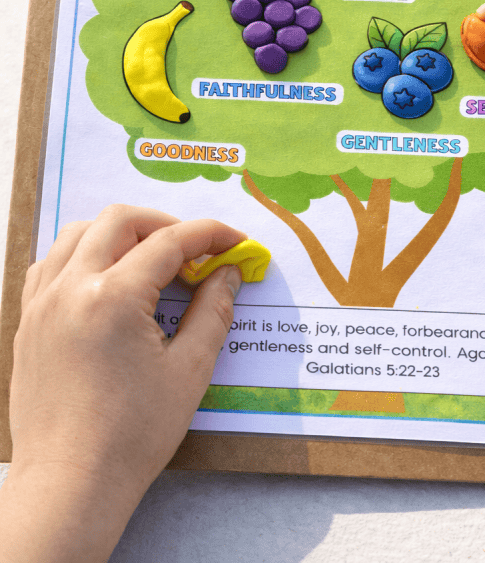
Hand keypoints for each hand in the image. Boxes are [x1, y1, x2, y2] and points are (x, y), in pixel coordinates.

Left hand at [1, 204, 245, 561]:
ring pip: (79, 233)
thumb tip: (229, 272)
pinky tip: (105, 278)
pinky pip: (50, 263)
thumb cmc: (131, 436)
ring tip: (150, 260)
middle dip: (165, 225)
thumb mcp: (188, 371)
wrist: (70, 483)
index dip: (210, 235)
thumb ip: (213, 311)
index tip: (236, 242)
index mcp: (114, 298)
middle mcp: (71, 288)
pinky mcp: (28, 321)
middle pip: (121, 221)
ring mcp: (43, 302)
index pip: (170, 242)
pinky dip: (82, 254)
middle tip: (195, 251)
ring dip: (121, 233)